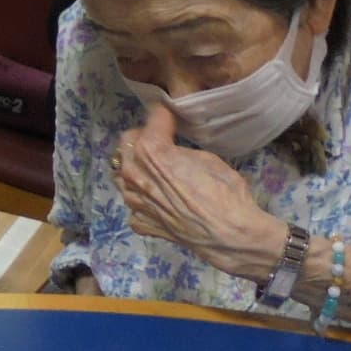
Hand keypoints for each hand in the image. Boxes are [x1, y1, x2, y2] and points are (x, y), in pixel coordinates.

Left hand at [112, 105, 283, 282]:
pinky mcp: (140, 222)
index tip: (171, 115)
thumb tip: (174, 150)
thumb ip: (180, 150)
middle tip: (161, 141)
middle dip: (142, 138)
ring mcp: (134, 201)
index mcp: (150, 151)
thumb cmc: (223, 191)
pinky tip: (160, 201)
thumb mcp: (206, 158)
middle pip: (127, 145)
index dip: (164, 115)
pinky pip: (135, 205)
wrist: (227, 234)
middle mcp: (133, 174)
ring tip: (154, 170)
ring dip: (136, 169)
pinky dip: (144, 200)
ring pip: (123, 176)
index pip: (151, 120)